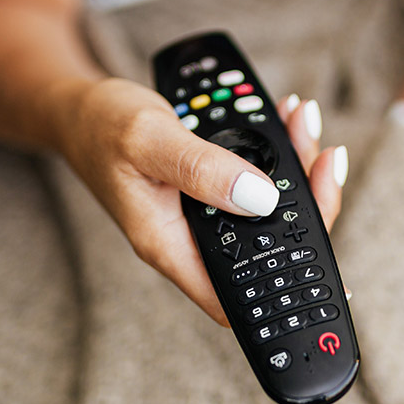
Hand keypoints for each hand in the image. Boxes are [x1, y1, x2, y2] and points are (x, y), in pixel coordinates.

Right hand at [52, 79, 346, 325]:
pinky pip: (256, 180)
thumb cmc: (100, 126)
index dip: (284, 291)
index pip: (235, 295)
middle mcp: (192, 237)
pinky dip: (276, 150)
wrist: (79, 108)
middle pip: (269, 244)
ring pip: (269, 207)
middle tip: (324, 155)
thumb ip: (202, 169)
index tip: (324, 260)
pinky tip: (286, 121)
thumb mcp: (148, 140)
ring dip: (296, 167)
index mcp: (170, 245)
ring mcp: (204, 214)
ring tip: (303, 121)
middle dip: (307, 201)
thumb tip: (260, 198)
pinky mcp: (212, 188)